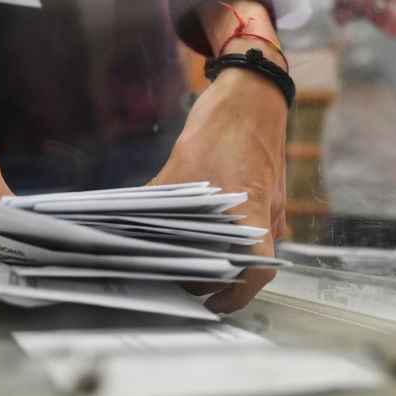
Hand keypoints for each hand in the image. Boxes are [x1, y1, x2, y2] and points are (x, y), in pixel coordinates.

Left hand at [150, 0, 287, 312]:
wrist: (253, 90)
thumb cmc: (225, 125)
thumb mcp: (181, 165)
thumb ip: (161, 200)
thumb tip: (126, 226)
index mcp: (253, 211)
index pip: (256, 271)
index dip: (235, 295)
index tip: (210, 304)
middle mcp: (267, 214)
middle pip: (245, 264)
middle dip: (213, 278)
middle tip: (181, 283)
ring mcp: (269, 203)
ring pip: (244, 244)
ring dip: (217, 255)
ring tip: (183, 259)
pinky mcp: (263, 191)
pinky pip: (246, 222)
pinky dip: (222, 232)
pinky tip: (196, 229)